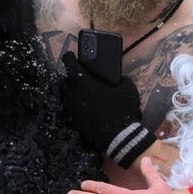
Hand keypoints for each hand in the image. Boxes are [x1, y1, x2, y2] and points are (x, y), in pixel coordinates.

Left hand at [61, 51, 152, 167]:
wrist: (119, 138)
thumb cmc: (123, 110)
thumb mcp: (128, 89)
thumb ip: (121, 79)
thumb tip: (118, 78)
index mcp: (85, 84)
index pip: (71, 66)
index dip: (68, 58)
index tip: (68, 54)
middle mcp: (74, 96)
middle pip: (64, 81)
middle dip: (69, 77)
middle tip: (77, 75)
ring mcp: (72, 110)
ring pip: (66, 96)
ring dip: (71, 91)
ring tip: (80, 91)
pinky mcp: (74, 122)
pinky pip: (70, 109)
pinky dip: (74, 105)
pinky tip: (83, 106)